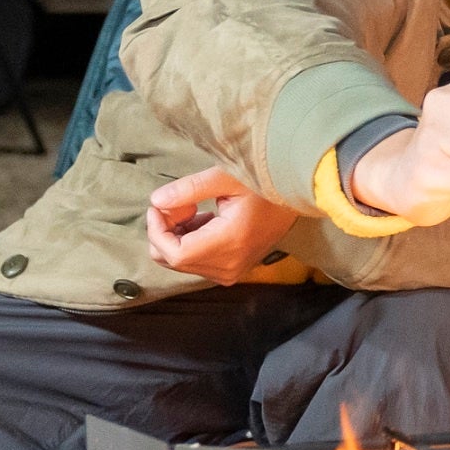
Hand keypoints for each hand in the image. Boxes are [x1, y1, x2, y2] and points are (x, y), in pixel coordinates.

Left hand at [145, 167, 301, 280]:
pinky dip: (189, 243)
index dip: (157, 231)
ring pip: (181, 263)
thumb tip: (156, 201)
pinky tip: (203, 221)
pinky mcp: (231, 271)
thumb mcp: (225, 178)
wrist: (293, 199)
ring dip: (177, 236)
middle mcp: (230, 265)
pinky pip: (195, 263)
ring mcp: (231, 271)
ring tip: (194, 209)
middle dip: (165, 231)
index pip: (175, 253)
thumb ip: (188, 189)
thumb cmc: (262, 184)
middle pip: (174, 260)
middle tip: (181, 204)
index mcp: (230, 243)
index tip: (158, 207)